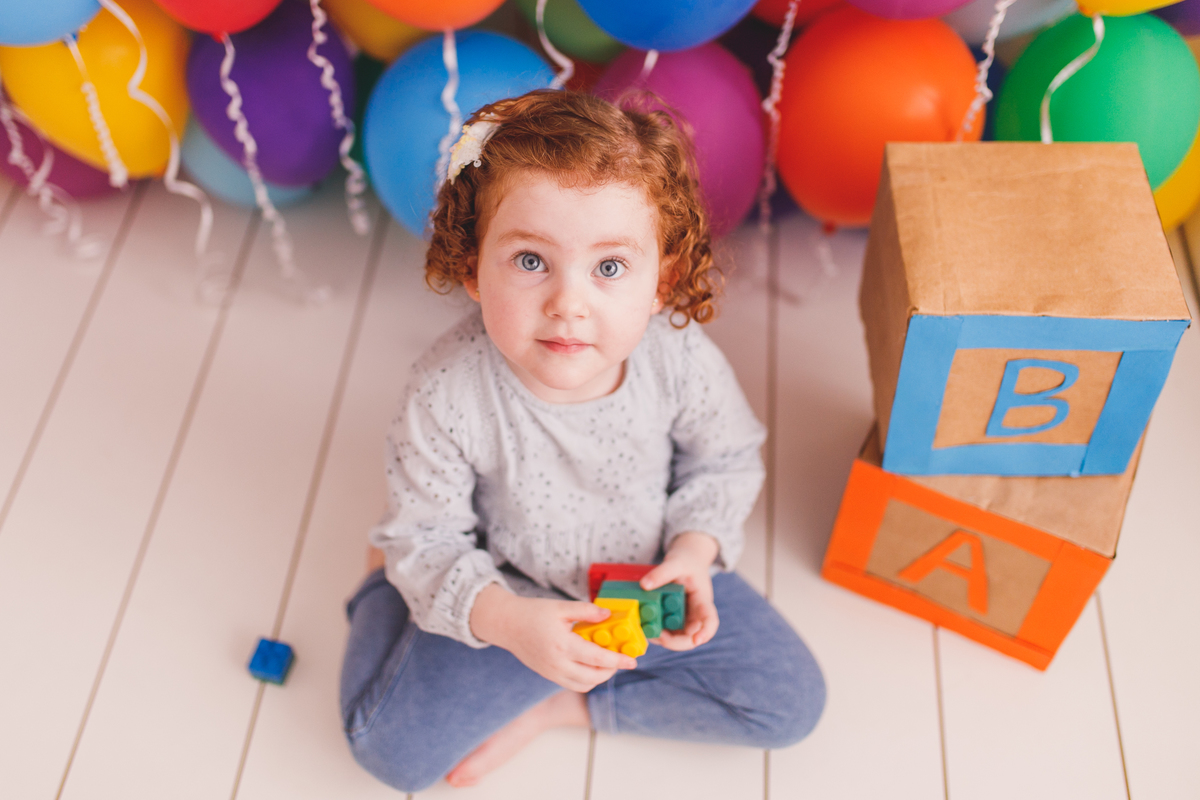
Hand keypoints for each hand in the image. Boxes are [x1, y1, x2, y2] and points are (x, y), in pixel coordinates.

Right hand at [469, 584, 637, 692]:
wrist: (506, 625)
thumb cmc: (533, 613)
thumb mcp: (560, 607)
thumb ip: (586, 611)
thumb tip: (609, 615)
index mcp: (562, 645)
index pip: (597, 658)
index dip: (617, 660)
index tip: (632, 660)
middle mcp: (557, 664)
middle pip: (592, 678)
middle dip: (611, 671)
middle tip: (620, 659)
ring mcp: (551, 672)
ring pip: (583, 685)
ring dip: (599, 677)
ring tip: (606, 663)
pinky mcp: (547, 675)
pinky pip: (572, 684)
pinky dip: (586, 679)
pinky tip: (590, 664)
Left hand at [640, 531, 720, 650]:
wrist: (687, 560)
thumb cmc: (686, 561)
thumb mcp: (675, 562)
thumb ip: (662, 572)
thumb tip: (644, 585)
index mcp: (702, 601)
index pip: (710, 620)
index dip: (706, 632)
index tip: (697, 640)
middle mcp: (695, 614)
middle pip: (691, 637)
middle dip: (674, 642)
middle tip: (657, 636)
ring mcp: (684, 618)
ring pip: (677, 637)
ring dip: (662, 638)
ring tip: (646, 629)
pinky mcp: (673, 618)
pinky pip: (666, 630)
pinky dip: (656, 630)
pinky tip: (644, 624)